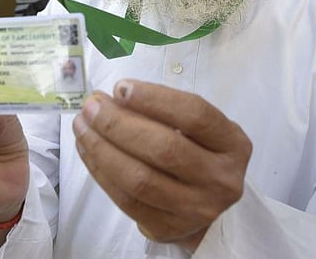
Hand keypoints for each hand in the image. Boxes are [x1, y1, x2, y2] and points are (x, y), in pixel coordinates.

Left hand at [72, 80, 251, 250]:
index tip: (121, 86)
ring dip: (102, 148)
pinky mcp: (168, 228)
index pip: (195, 115)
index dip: (155, 98)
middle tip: (92, 106)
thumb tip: (109, 97)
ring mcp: (196, 209)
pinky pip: (126, 200)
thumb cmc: (198, 153)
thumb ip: (161, 110)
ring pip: (140, 179)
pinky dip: (100, 172)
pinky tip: (87, 149)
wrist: (209, 206)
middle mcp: (220, 179)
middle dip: (119, 123)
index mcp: (233, 144)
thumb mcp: (196, 128)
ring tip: (82, 125)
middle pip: (165, 148)